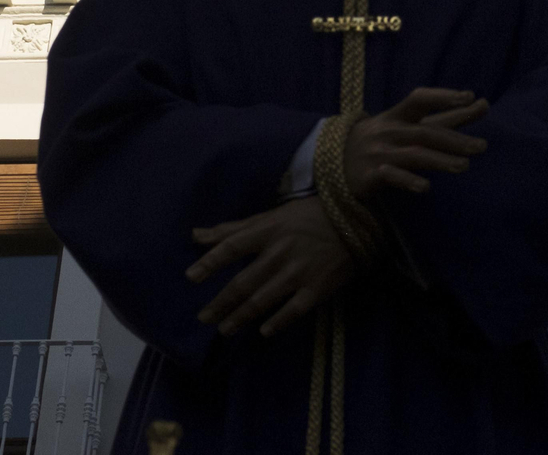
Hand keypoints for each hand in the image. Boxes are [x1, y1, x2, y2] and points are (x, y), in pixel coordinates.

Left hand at [186, 196, 351, 337]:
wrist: (356, 220)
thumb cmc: (307, 216)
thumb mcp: (271, 216)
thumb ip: (233, 228)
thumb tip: (195, 235)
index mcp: (268, 230)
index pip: (232, 247)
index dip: (210, 262)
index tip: (191, 277)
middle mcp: (280, 252)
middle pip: (243, 282)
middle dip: (221, 302)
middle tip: (203, 318)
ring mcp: (299, 271)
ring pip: (263, 299)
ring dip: (241, 317)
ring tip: (224, 329)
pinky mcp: (318, 288)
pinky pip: (293, 310)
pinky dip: (277, 322)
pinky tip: (263, 332)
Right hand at [344, 87, 488, 198]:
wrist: (336, 159)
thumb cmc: (385, 138)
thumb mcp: (410, 123)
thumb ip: (447, 116)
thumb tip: (483, 103)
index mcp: (398, 115)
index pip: (420, 99)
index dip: (443, 96)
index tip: (470, 97)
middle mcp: (389, 131)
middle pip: (424, 132)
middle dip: (453, 139)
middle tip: (481, 147)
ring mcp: (379, 153)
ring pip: (413, 154)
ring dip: (440, 160)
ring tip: (464, 166)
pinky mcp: (371, 175)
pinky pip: (391, 176)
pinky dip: (408, 180)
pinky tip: (426, 188)